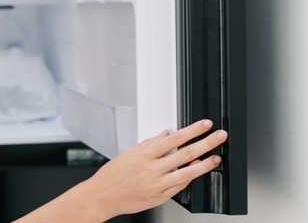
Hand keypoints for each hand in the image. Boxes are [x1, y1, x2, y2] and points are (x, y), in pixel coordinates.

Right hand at [83, 119, 227, 218]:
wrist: (103, 196)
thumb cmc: (112, 176)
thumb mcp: (128, 154)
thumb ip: (149, 144)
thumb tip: (164, 135)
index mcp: (144, 154)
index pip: (175, 139)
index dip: (192, 131)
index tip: (205, 125)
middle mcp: (153, 169)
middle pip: (186, 154)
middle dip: (206, 143)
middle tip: (220, 136)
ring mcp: (158, 184)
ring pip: (188, 173)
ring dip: (205, 164)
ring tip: (216, 158)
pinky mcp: (160, 197)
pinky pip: (180, 187)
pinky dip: (189, 178)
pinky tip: (197, 172)